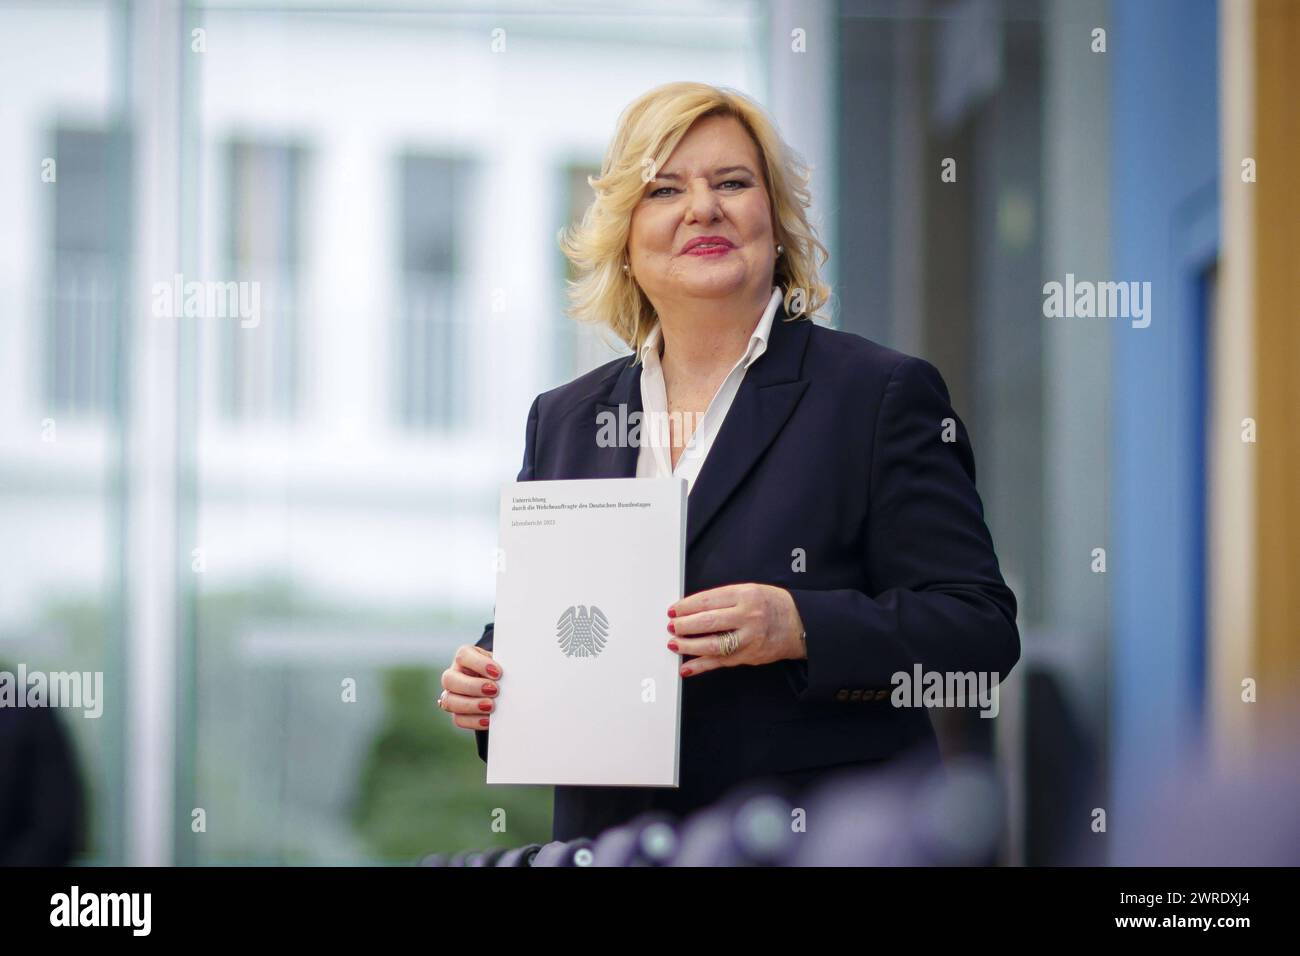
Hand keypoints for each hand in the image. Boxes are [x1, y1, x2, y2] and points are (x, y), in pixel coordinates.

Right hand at [439, 644, 501, 729]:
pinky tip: (489, 720)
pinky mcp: (457, 712)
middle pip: (449, 679)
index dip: (479, 664)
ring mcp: (451, 694)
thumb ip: (504, 666)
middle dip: (473, 686)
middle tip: (495, 690)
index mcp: (464, 658)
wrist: (500, 685)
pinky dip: (474, 721)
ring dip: (471, 705)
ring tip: (491, 706)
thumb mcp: (501, 663)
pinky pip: (458, 719)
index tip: (498, 672)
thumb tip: (517, 672)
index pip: (463, 656)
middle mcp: (453, 675)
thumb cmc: (500, 671)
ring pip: (449, 701)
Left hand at [666, 583, 805, 677]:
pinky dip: (700, 666)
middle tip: (672, 626)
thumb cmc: (772, 605)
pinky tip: (686, 667)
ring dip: (688, 646)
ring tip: (674, 643)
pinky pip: (719, 662)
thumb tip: (692, 608)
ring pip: (712, 644)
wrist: (799, 625)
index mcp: (746, 595)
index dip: (686, 606)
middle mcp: (747, 616)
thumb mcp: (751, 590)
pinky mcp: (748, 656)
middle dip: (684, 625)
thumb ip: (724, 598)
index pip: (707, 600)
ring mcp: (748, 639)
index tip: (674, 610)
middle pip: (707, 622)